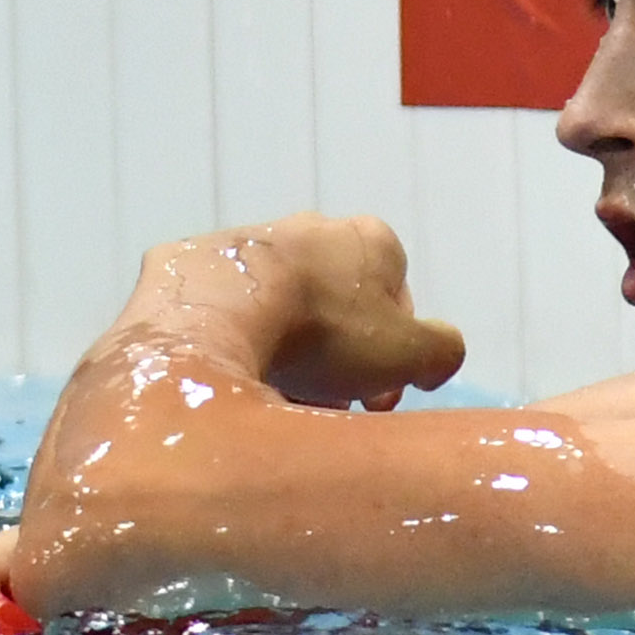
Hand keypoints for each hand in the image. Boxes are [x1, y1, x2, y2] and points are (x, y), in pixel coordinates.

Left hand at [132, 216, 465, 411]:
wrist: (214, 315)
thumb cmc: (323, 332)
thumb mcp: (410, 352)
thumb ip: (442, 351)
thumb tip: (436, 359)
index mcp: (369, 240)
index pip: (399, 306)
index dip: (393, 361)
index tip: (375, 402)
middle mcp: (309, 228)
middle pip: (338, 310)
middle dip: (338, 361)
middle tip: (327, 407)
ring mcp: (246, 240)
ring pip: (280, 310)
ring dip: (284, 354)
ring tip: (274, 400)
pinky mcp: (192, 263)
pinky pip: (225, 312)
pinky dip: (232, 342)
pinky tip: (228, 378)